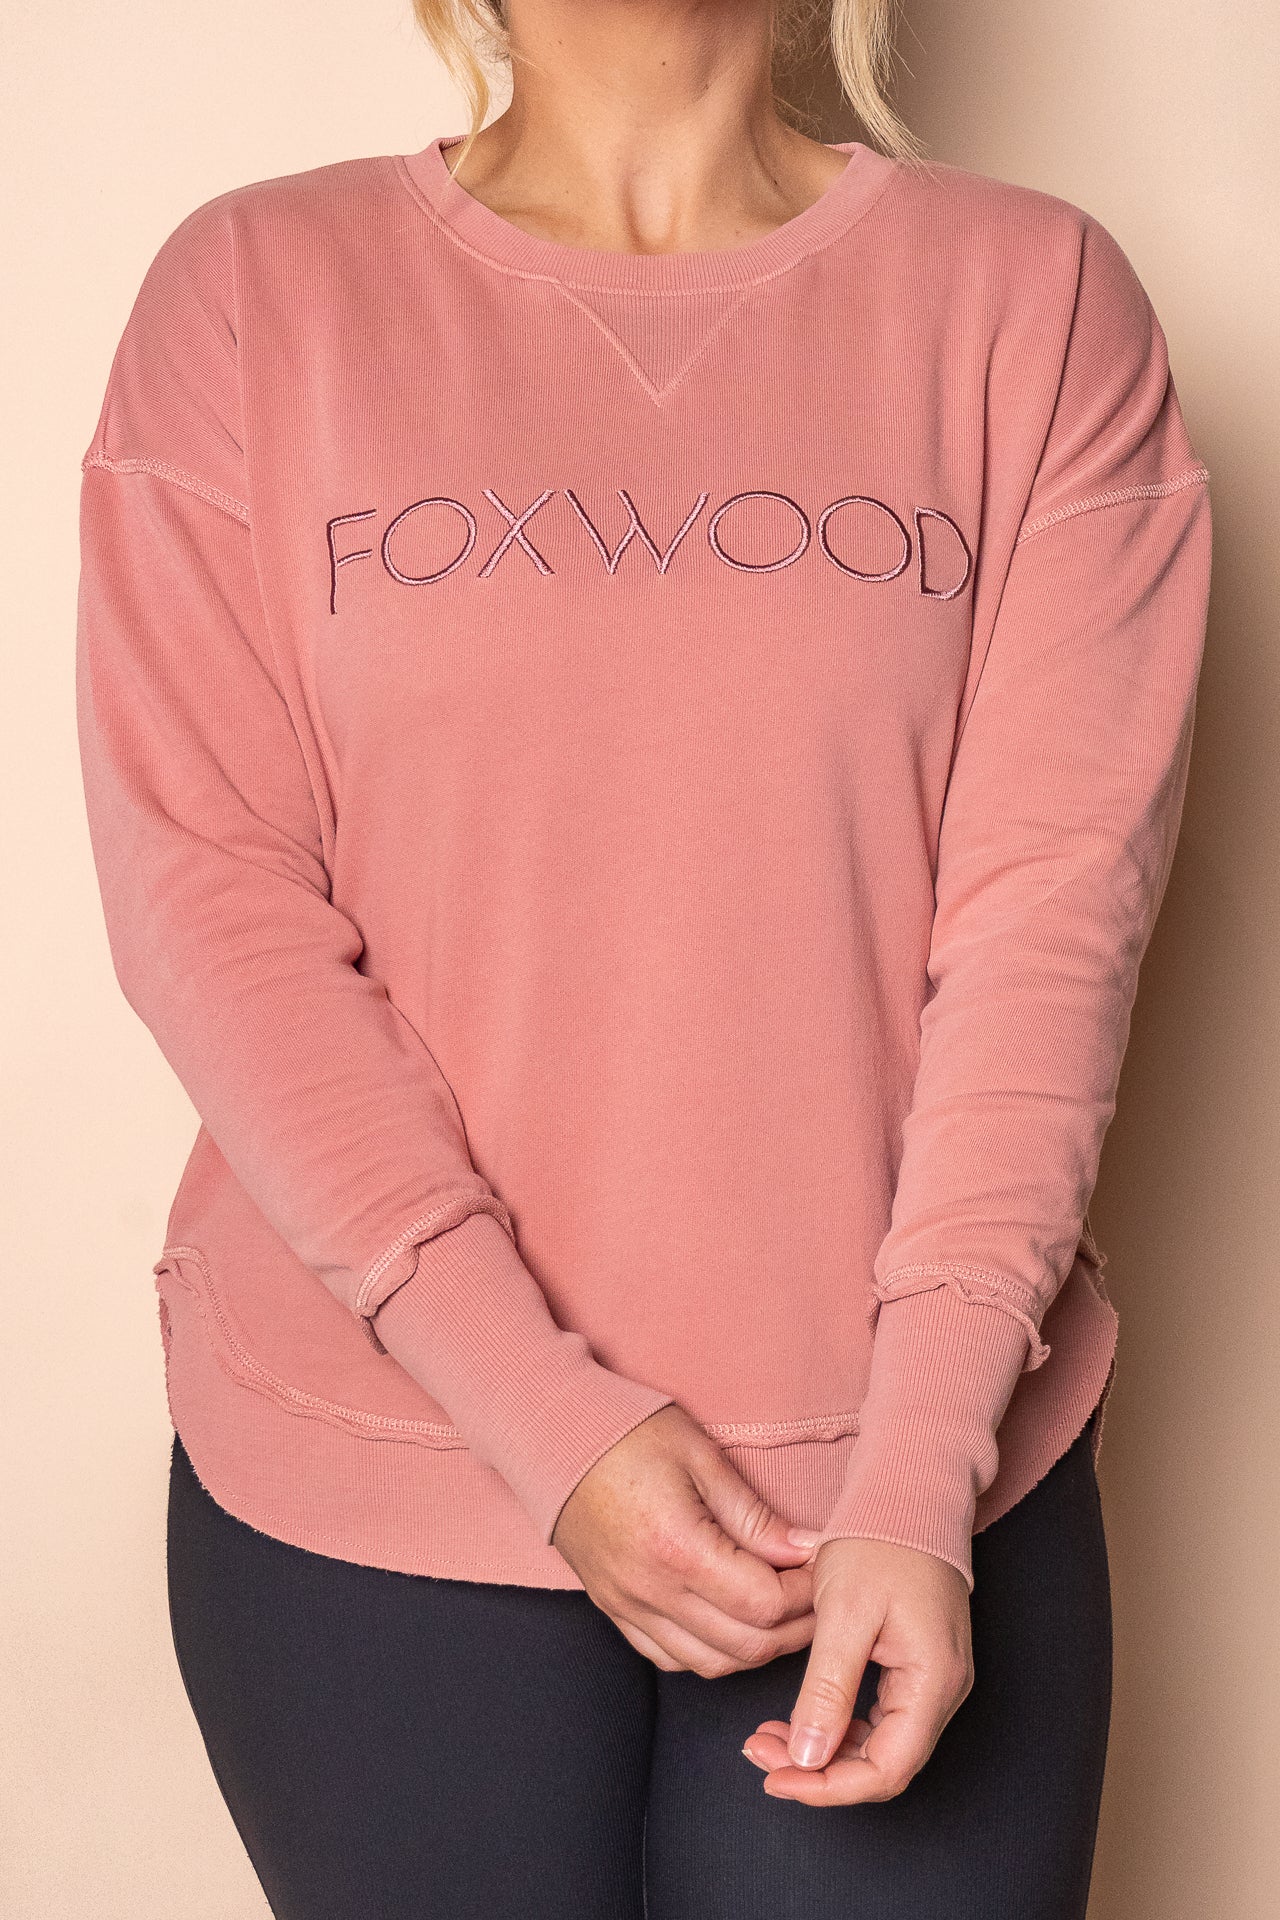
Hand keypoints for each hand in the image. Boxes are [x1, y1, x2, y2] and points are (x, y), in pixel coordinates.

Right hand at [551, 1404, 818, 1676]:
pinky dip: (710, 1652)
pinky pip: (670, 1658)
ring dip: (756, 1647)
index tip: (820, 1567)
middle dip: (794, 1629)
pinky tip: (729, 1622)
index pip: (764, 1604)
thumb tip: (804, 1551)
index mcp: (676, 1548)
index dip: (805, 1594)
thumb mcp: (699, 1455)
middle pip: (745, 1646)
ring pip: (710, 1663)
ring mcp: (627, 1606)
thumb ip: (752, 1514)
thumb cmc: (626, 1432)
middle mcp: (650, 1590)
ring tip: (781, 1611)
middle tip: (816, 1595)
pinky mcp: (613, 1609)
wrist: (550, 1435)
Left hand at [741, 1535, 972, 1803]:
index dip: (827, 1787)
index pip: (885, 1771)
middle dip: (818, 1769)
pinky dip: (838, 1723)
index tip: (774, 1777)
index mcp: (933, 1682)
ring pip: (879, 1744)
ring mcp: (935, 1678)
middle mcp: (944, 1690)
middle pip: (883, 1764)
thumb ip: (828, 1690)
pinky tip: (799, 1716)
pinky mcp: (919, 1664)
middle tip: (759, 1752)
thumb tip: (807, 1759)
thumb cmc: (879, 1540)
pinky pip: (880, 1716)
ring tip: (768, 1736)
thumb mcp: (844, 1613)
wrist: (909, 1490)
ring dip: (824, 1749)